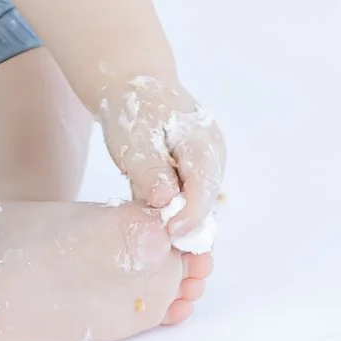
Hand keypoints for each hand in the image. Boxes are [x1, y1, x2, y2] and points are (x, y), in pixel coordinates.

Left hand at [93, 73, 225, 251]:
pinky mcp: (187, 175)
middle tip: (169, 254)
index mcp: (203, 144)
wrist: (130, 86)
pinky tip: (155, 230)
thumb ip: (150, 169)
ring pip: (194, 204)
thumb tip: (166, 200)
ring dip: (179, 225)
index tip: (172, 233)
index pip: (204, 188)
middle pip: (204, 202)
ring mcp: (200, 167)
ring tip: (163, 250)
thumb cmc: (132, 109)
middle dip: (189, 229)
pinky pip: (183, 201)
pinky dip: (170, 215)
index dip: (191, 215)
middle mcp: (210, 158)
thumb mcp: (134, 138)